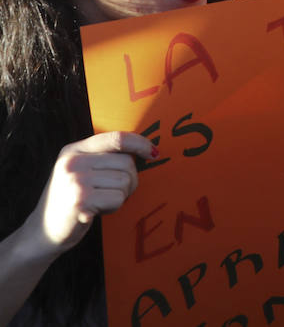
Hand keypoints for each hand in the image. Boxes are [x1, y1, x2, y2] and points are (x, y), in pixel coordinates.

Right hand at [29, 132, 155, 256]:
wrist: (41, 233)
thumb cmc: (70, 202)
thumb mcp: (80, 170)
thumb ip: (103, 157)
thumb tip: (146, 150)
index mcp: (75, 149)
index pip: (117, 138)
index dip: (140, 143)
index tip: (154, 152)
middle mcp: (74, 161)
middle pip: (126, 163)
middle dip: (130, 180)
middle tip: (113, 193)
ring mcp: (76, 180)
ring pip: (125, 181)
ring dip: (120, 196)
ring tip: (100, 202)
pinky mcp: (81, 200)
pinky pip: (118, 198)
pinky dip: (114, 207)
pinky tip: (97, 211)